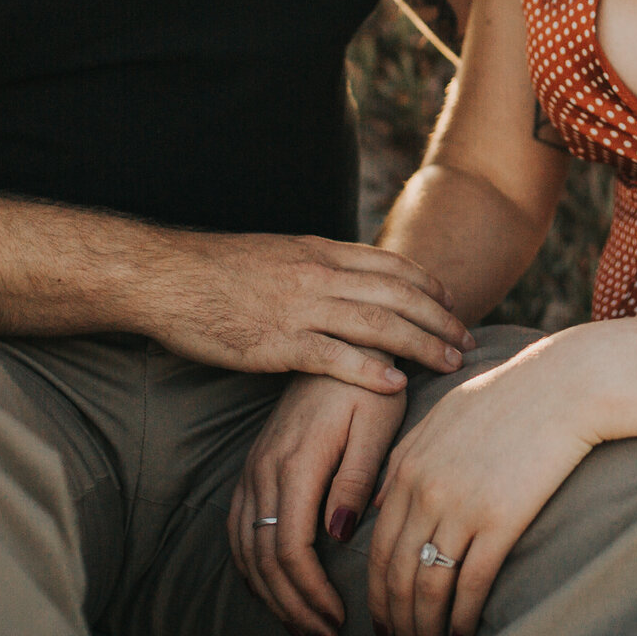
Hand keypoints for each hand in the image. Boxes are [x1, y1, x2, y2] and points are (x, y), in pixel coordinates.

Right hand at [139, 232, 471, 391]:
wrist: (168, 277)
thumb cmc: (218, 270)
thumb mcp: (278, 253)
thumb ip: (316, 264)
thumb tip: (347, 276)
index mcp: (319, 252)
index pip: (391, 266)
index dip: (428, 285)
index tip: (451, 302)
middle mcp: (319, 275)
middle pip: (398, 295)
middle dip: (439, 318)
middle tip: (468, 340)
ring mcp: (299, 308)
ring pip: (378, 324)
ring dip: (422, 344)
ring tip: (451, 362)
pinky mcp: (277, 342)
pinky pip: (333, 357)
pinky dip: (369, 370)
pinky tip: (396, 383)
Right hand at [230, 365, 406, 635]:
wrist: (339, 340)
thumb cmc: (369, 383)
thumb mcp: (375, 423)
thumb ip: (353, 478)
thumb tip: (335, 536)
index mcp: (298, 461)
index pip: (291, 547)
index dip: (310, 592)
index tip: (338, 618)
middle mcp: (266, 468)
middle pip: (265, 557)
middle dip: (293, 605)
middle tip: (325, 635)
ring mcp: (255, 467)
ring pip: (246, 548)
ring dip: (271, 593)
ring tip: (303, 623)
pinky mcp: (254, 465)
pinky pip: (239, 527)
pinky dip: (251, 566)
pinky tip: (273, 586)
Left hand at [366, 338, 599, 635]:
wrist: (563, 386)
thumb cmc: (507, 397)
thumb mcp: (440, 417)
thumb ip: (402, 457)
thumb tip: (376, 501)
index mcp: (406, 468)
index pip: (378, 548)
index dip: (378, 594)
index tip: (384, 619)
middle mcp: (424, 491)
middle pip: (396, 575)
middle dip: (397, 620)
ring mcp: (460, 507)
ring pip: (428, 589)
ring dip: (426, 628)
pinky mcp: (499, 520)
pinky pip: (470, 584)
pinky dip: (461, 617)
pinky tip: (462, 632)